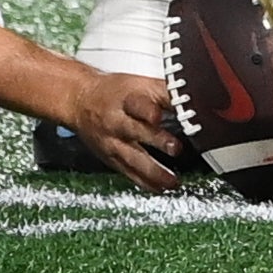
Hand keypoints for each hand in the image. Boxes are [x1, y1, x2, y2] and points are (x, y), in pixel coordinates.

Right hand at [53, 67, 182, 190]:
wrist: (80, 101)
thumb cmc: (114, 92)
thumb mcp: (139, 84)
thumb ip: (166, 92)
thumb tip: (193, 97)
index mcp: (126, 99)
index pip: (137, 103)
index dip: (149, 110)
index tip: (160, 115)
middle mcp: (117, 122)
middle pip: (136, 131)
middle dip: (156, 140)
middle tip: (175, 148)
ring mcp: (112, 142)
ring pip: (133, 158)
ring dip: (154, 171)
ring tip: (172, 181)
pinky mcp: (111, 158)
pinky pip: (128, 172)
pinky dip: (145, 182)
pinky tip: (159, 188)